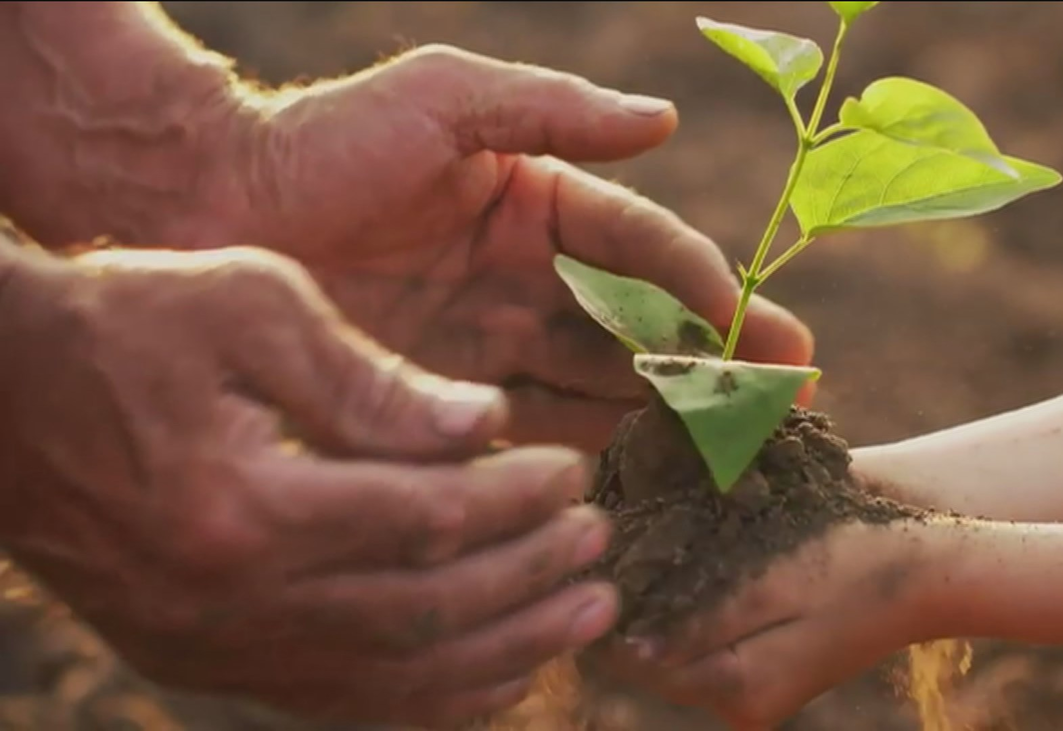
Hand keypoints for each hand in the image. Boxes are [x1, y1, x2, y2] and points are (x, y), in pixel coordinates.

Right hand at [0, 244, 617, 727]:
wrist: (2, 398)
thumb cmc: (124, 325)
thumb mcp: (249, 306)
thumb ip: (372, 379)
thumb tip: (484, 426)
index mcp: (243, 505)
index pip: (424, 520)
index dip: (513, 502)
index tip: (570, 472)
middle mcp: (231, 600)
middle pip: (424, 611)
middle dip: (528, 582)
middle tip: (600, 549)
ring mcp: (213, 644)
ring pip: (392, 675)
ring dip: (504, 650)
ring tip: (585, 618)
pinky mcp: (202, 657)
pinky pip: (339, 700)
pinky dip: (430, 696)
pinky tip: (497, 676)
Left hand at [140, 46, 814, 449]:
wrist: (200, 210)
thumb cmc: (321, 141)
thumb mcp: (443, 98)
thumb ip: (554, 111)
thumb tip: (664, 121)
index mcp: (534, 203)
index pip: (643, 252)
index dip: (710, 291)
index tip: (769, 332)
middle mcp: (522, 279)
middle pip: (636, 330)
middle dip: (714, 363)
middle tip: (789, 399)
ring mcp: (486, 345)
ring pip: (596, 387)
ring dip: (667, 417)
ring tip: (738, 448)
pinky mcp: (444, 400)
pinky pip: (529, 430)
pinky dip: (586, 455)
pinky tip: (643, 479)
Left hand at [596, 520, 944, 729]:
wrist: (929, 568)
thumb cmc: (855, 559)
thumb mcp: (775, 580)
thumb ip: (702, 618)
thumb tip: (626, 643)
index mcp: (741, 689)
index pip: (637, 661)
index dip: (603, 608)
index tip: (580, 552)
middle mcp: (742, 703)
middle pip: (648, 658)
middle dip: (625, 603)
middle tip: (601, 538)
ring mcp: (755, 691)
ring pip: (671, 647)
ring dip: (652, 599)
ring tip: (634, 537)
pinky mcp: (765, 669)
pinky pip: (702, 638)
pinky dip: (685, 601)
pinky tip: (679, 555)